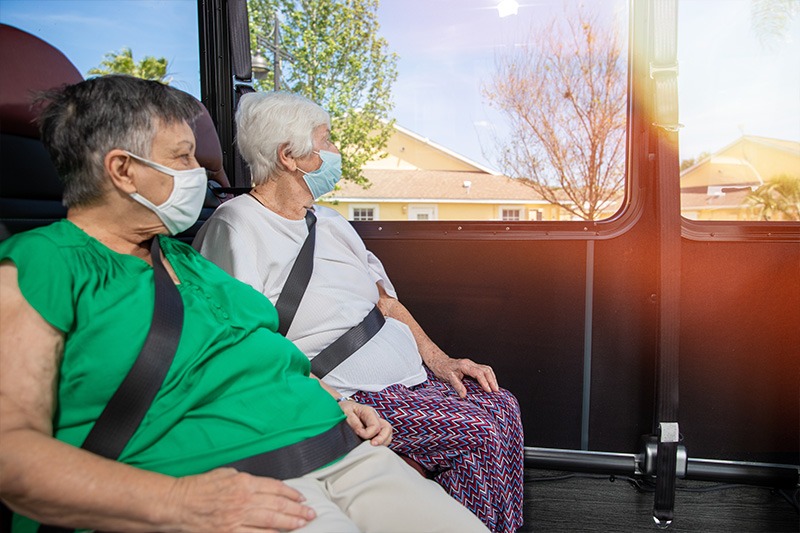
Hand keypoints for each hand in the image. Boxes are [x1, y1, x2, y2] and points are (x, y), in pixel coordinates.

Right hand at [168, 468, 315, 531]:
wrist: (177, 505)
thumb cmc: (197, 488)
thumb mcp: (225, 474)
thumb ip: (244, 479)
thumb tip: (258, 484)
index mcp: (244, 483)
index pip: (275, 488)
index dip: (291, 494)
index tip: (301, 498)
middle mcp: (244, 501)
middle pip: (278, 506)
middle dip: (297, 510)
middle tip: (310, 513)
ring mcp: (238, 519)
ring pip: (271, 522)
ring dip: (290, 523)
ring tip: (303, 523)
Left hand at [340, 399, 392, 445]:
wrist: (341, 409)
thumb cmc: (343, 410)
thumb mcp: (345, 411)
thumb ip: (352, 420)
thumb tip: (360, 431)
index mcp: (368, 412)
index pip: (375, 425)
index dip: (368, 433)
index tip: (358, 434)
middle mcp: (375, 418)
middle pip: (387, 428)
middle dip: (382, 439)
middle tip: (373, 445)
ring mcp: (376, 425)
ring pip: (387, 435)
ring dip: (382, 443)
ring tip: (372, 448)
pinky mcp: (374, 432)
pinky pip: (382, 439)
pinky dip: (379, 444)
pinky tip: (371, 448)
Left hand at [428, 357, 499, 397]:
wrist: (439, 362)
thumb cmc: (443, 369)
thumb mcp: (448, 378)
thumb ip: (457, 386)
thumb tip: (464, 395)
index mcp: (465, 365)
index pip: (478, 373)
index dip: (485, 382)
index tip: (488, 390)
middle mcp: (470, 363)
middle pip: (486, 370)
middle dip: (492, 380)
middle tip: (496, 391)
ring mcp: (472, 364)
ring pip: (487, 369)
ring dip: (492, 378)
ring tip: (495, 388)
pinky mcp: (472, 367)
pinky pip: (484, 370)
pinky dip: (489, 377)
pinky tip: (490, 383)